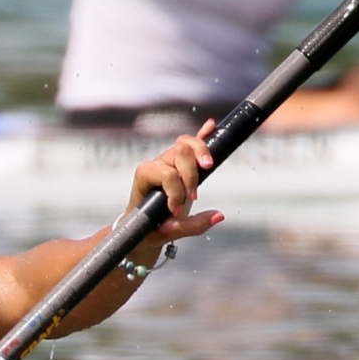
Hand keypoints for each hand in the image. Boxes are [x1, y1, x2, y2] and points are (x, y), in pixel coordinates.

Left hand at [125, 128, 225, 246]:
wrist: (140, 226)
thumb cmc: (148, 229)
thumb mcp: (166, 233)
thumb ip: (191, 226)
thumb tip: (219, 216)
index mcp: (145, 176)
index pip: (166, 173)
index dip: (175, 191)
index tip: (176, 210)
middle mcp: (156, 164)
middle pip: (179, 152)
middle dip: (190, 174)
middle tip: (193, 196)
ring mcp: (168, 161)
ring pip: (185, 144)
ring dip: (201, 154)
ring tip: (208, 167)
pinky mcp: (179, 164)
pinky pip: (191, 145)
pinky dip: (202, 136)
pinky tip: (212, 126)